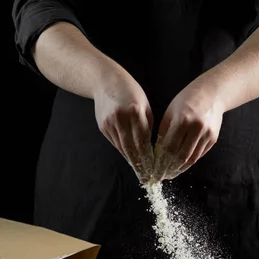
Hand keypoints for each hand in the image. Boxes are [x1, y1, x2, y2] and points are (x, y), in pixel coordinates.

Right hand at [94, 63, 153, 181]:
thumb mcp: (144, 105)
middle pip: (131, 148)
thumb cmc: (131, 92)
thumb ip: (147, 125)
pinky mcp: (102, 126)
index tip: (155, 169)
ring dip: (131, 162)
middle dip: (140, 165)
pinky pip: (115, 143)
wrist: (105, 81)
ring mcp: (109, 123)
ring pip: (122, 148)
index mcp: (135, 112)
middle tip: (146, 178)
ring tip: (140, 173)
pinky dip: (124, 152)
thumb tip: (151, 147)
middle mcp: (121, 119)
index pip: (143, 141)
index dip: (149, 158)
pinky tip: (131, 160)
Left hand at [153, 80, 224, 180]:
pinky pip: (200, 155)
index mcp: (182, 120)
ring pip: (192, 159)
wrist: (212, 94)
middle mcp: (197, 128)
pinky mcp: (213, 139)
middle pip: (181, 156)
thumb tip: (156, 154)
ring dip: (180, 169)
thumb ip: (164, 133)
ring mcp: (207, 134)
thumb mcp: (171, 112)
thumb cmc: (186, 100)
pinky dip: (189, 162)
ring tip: (170, 174)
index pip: (169, 147)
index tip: (154, 169)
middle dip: (169, 169)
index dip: (161, 161)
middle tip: (160, 176)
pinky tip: (180, 167)